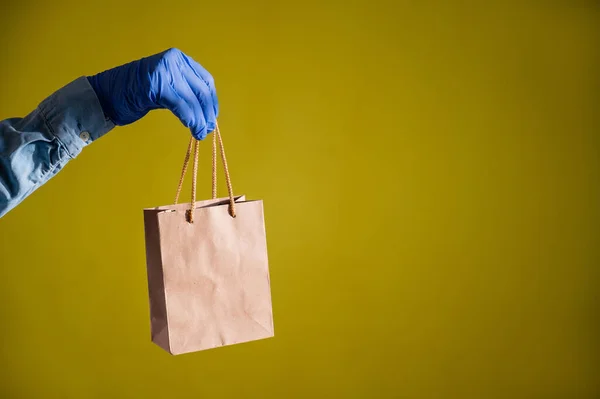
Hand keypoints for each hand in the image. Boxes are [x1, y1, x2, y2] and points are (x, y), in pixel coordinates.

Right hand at [87, 48, 217, 139]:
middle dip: (207, 113)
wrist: (106, 95)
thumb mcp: (166, 88)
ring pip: (192, 99)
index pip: (205, 81)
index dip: (212, 102)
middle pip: (201, 90)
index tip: (212, 118)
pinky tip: (191, 127)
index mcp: (178, 58)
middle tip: (207, 130)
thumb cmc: (136, 94)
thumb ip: (184, 93)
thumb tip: (207, 114)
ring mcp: (164, 70)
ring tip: (200, 134)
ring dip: (199, 120)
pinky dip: (189, 118)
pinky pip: (180, 105)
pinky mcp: (157, 84)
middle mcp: (173, 60)